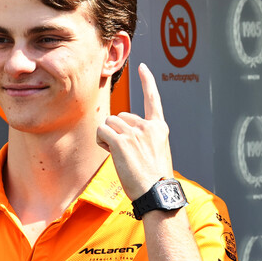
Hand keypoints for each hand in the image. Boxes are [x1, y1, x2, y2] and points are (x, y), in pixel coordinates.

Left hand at [96, 62, 173, 199]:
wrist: (157, 192)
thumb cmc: (154, 178)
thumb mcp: (156, 152)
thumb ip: (144, 138)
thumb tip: (123, 132)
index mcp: (159, 128)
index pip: (153, 100)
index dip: (147, 82)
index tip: (142, 68)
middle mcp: (148, 127)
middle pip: (121, 116)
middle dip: (117, 131)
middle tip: (125, 152)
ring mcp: (135, 133)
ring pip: (109, 123)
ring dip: (108, 137)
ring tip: (120, 155)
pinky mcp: (122, 141)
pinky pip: (102, 131)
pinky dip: (102, 140)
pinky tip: (110, 151)